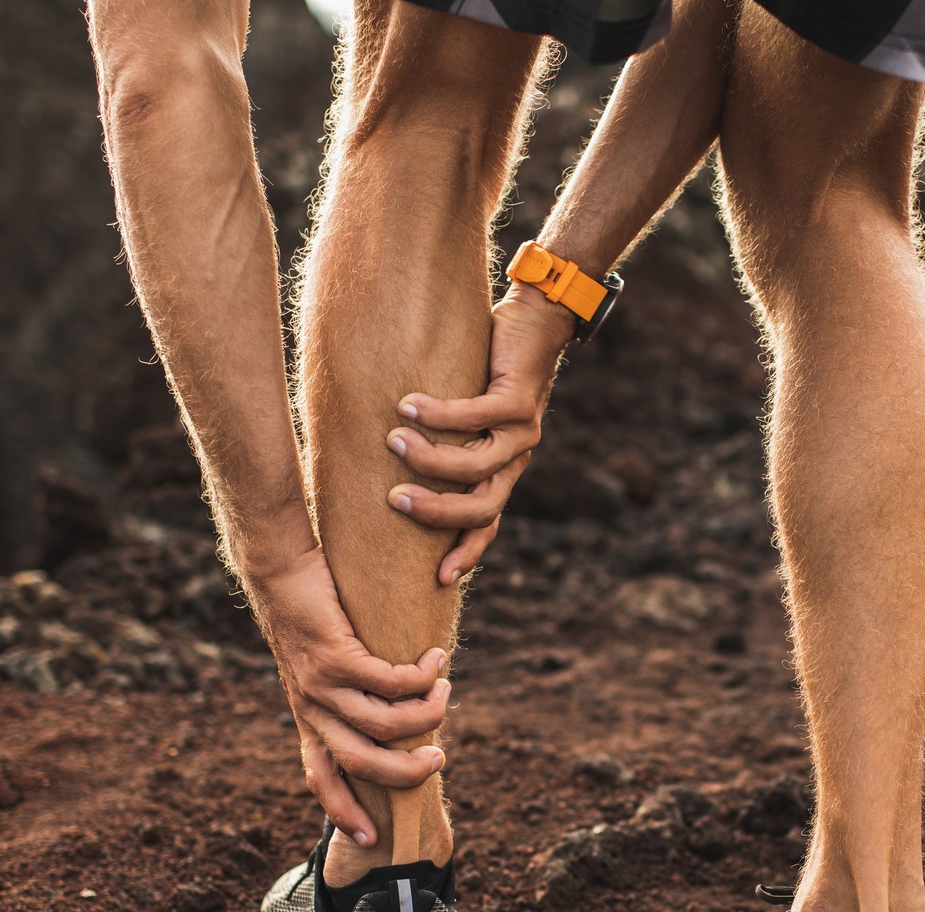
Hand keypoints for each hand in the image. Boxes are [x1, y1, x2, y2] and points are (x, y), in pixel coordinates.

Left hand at [242, 543, 448, 847]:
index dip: (345, 811)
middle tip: (438, 760)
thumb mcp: (321, 665)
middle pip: (362, 764)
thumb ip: (350, 693)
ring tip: (445, 692)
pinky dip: (421, 675)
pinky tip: (435, 660)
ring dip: (426, 715)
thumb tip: (397, 709)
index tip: (371, 838)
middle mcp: (311, 709)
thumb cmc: (309, 614)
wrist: (279, 571)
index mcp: (308, 718)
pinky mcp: (334, 656)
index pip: (322, 778)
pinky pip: (390, 681)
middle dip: (407, 773)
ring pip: (384, 724)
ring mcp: (321, 685)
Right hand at [388, 284, 578, 584]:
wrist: (537, 320)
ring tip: (393, 439)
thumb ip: (444, 441)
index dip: (467, 553)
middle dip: (436, 511)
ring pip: (475, 467)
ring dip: (429, 458)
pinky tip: (409, 406)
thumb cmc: (491, 368)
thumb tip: (387, 458)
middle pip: (481, 508)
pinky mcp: (519, 401)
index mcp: (505, 470)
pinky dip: (438, 415)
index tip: (439, 578)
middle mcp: (517, 458)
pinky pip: (474, 417)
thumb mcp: (468, 416)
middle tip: (394, 500)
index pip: (488, 524)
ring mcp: (523, 432)